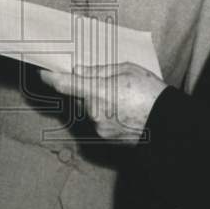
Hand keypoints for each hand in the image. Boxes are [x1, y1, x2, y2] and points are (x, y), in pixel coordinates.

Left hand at [39, 62, 166, 142]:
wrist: (167, 123)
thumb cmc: (150, 92)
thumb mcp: (126, 70)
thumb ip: (98, 71)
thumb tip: (78, 72)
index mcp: (99, 91)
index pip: (65, 84)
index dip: (50, 78)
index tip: (42, 73)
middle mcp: (94, 111)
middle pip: (78, 97)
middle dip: (87, 89)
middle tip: (108, 84)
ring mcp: (99, 127)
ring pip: (88, 110)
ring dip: (97, 102)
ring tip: (121, 99)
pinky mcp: (105, 138)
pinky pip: (97, 121)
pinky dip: (105, 115)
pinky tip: (123, 111)